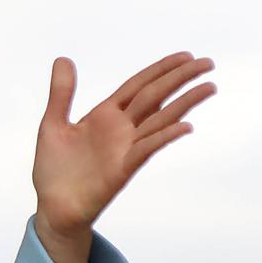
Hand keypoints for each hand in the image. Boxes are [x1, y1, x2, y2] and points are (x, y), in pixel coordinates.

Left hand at [32, 51, 214, 262]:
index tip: (186, 56)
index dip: (160, 70)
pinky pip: (146, 150)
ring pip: (160, 120)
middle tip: (208, 62)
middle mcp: (120, 129)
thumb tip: (63, 58)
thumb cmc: (54, 169)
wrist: (52, 206)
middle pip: (155, 97)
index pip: (138, 86)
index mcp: (105, 115)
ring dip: (184, 104)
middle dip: (180, 79)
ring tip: (209, 87)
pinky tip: (184, 126)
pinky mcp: (122, 169)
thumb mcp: (52, 124)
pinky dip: (164, 137)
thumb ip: (61, 93)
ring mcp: (124, 148)